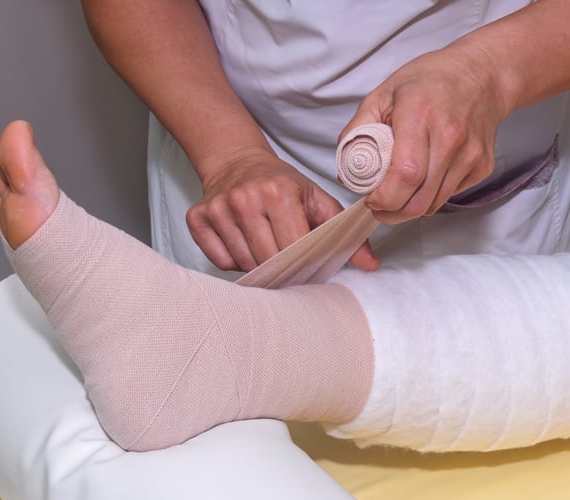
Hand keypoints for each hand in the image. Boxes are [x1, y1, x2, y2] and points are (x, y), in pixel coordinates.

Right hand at [187, 147, 379, 271]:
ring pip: (243, 263)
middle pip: (268, 260)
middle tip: (288, 260)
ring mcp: (218, 208)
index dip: (303, 262)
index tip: (307, 262)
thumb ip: (344, 232)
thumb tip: (372, 265)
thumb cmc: (282, 184)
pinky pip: (220, 261)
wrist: (237, 161)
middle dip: (282, 267)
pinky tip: (243, 242)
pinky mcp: (197, 218)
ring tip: (265, 245)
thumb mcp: (317, 199)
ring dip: (258, 264)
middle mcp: (244, 198)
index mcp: (278, 192)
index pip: (293, 248)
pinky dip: (234, 260)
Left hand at [341, 43, 509, 223]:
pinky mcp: (482, 166)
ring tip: (399, 192)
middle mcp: (450, 137)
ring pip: (433, 205)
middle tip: (379, 205)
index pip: (404, 174)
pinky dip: (432, 195)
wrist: (482, 74)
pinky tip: (426, 177)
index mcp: (420, 115)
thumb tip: (346, 170)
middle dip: (393, 212)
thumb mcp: (384, 93)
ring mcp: (470, 154)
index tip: (371, 199)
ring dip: (411, 207)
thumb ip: (359, 130)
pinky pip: (450, 196)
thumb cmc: (432, 80)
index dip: (384, 198)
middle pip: (419, 200)